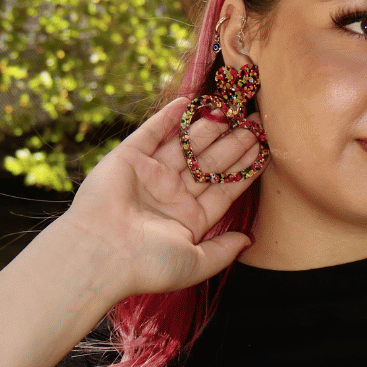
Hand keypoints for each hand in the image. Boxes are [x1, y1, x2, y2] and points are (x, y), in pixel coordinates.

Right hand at [61, 97, 265, 301]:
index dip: (245, 169)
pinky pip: (152, 133)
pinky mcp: (128, 159)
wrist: (102, 255)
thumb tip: (248, 241)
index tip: (265, 150)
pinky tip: (190, 101)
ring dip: (209, 126)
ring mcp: (151, 175)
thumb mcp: (197, 263)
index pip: (224, 188)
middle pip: (210, 163)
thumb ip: (224, 250)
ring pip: (186, 145)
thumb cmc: (149, 265)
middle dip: (233, 142)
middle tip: (255, 120)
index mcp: (189, 218)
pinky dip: (168, 116)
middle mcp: (172, 194)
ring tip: (233, 108)